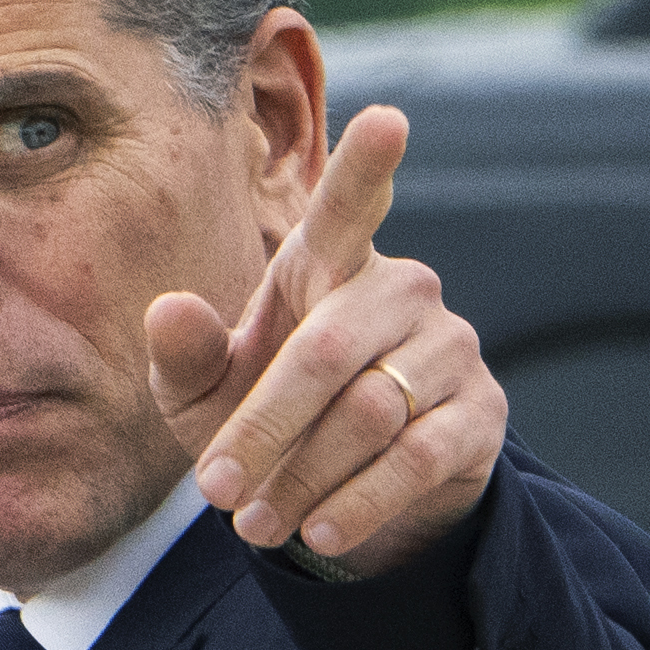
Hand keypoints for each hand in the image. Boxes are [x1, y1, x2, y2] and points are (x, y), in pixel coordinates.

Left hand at [145, 105, 505, 575]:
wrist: (340, 491)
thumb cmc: (262, 415)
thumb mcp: (204, 394)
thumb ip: (183, 354)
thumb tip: (169, 309)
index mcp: (328, 262)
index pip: (351, 206)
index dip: (368, 164)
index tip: (389, 117)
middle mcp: (399, 290)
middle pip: (325, 354)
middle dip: (261, 430)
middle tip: (214, 492)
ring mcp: (448, 348)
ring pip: (370, 413)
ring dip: (303, 478)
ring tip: (256, 525)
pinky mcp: (480, 413)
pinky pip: (417, 457)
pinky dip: (359, 501)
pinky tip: (320, 532)